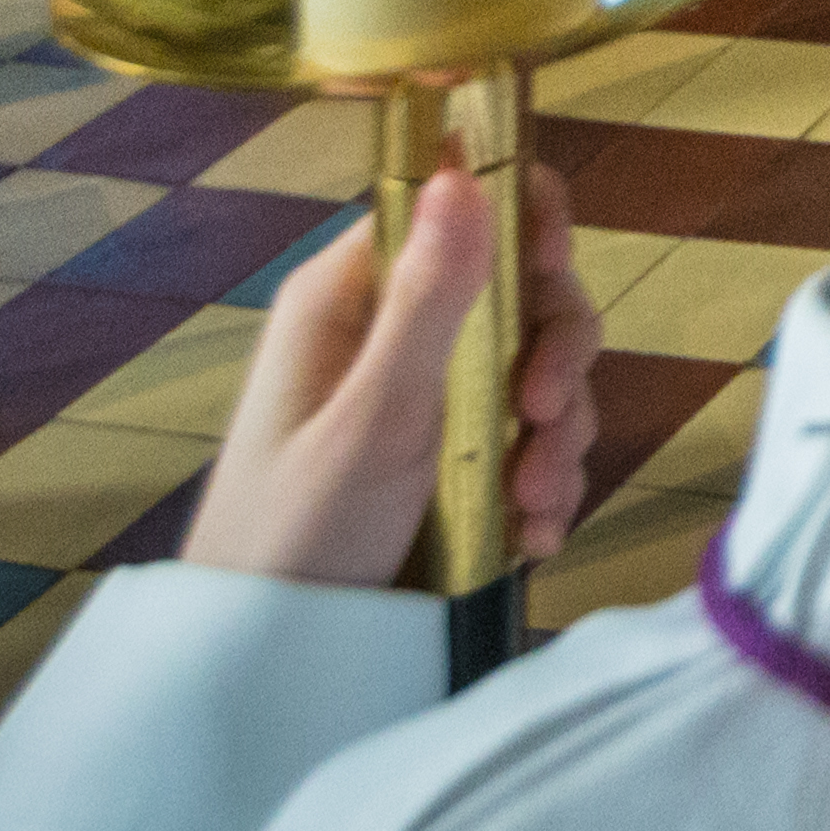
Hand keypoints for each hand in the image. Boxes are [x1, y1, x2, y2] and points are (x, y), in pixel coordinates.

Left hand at [182, 159, 603, 587]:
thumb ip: (427, 299)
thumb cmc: (298, 533)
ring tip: (531, 502)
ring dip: (557, 433)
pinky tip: (530, 532)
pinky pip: (531, 443)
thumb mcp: (373, 416)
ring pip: (535, 373)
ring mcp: (424, 400)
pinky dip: (546, 482)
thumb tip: (463, 169)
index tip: (554, 269)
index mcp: (352, 298)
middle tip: (546, 414)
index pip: (454, 208)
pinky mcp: (451, 463)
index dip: (521, 222)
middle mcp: (389, 336)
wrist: (273, 661)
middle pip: (517, 293)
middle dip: (552, 356)